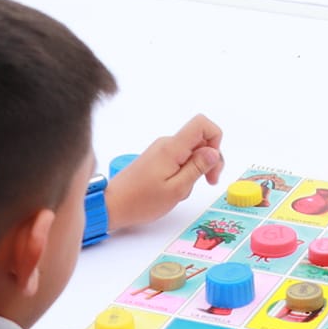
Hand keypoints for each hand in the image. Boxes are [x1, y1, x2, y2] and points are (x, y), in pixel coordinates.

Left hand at [103, 114, 224, 230]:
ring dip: (196, 170)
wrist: (112, 205)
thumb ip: (197, 168)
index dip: (215, 138)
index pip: (202, 123)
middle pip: (200, 138)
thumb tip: (214, 151)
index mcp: (172, 147)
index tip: (213, 162)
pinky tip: (175, 189)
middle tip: (208, 182)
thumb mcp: (176, 189)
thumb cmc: (141, 201)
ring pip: (191, 151)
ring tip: (182, 190)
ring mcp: (161, 150)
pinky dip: (185, 173)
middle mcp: (167, 143)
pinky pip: (180, 159)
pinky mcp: (157, 159)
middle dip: (210, 159)